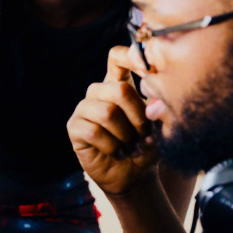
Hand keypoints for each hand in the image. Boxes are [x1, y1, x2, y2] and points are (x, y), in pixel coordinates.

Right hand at [67, 46, 157, 194]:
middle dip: (139, 117)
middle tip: (145, 135)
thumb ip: (157, 110)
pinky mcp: (75, 127)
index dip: (130, 57)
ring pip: (107, 113)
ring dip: (126, 135)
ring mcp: (84, 109)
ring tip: (132, 147)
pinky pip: (94, 131)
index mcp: (119, 84)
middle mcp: (99, 92)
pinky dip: (113, 146)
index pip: (117, 57)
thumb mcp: (158, 126)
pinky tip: (118, 153)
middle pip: (119, 89)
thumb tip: (153, 104)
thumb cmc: (146, 146)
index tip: (148, 71)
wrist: (134, 175)